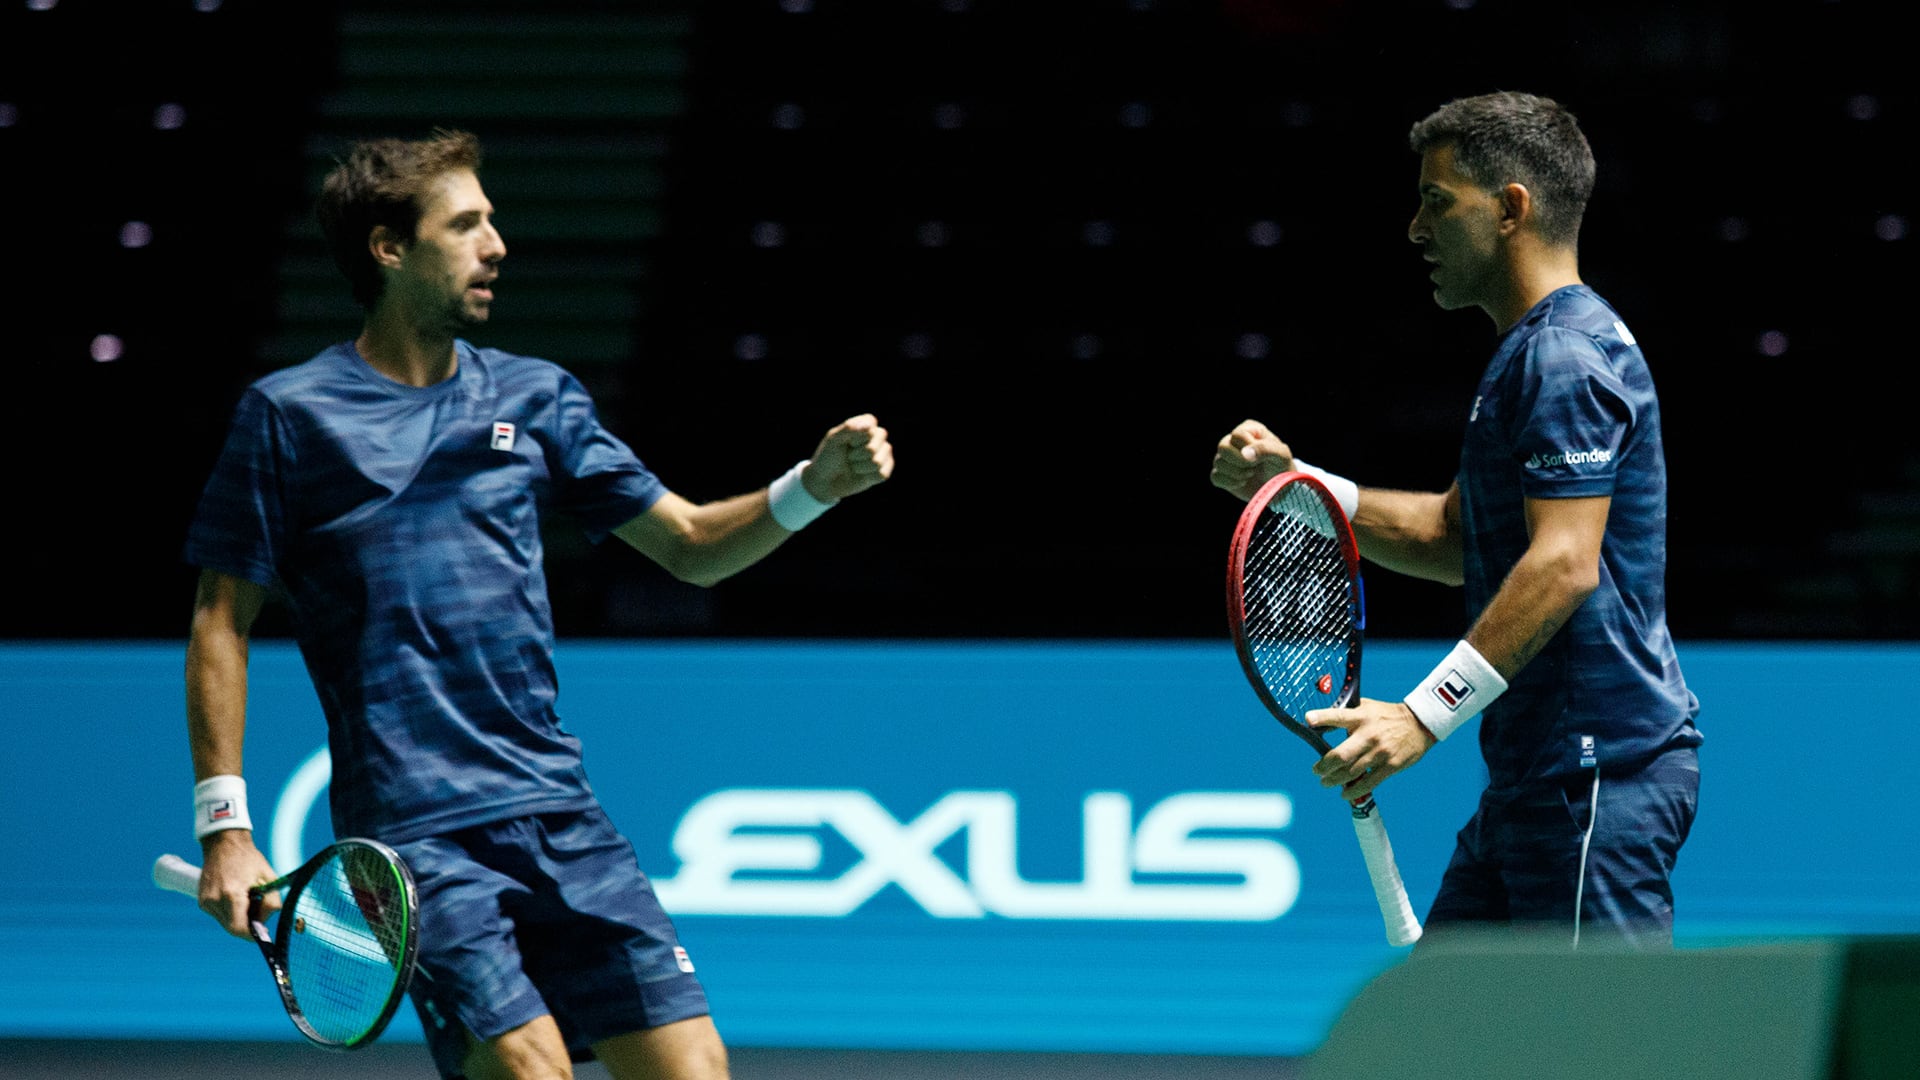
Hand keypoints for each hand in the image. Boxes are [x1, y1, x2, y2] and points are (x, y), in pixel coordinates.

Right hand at [198, 830, 280, 938]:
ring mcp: (206, 901)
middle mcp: (214, 900)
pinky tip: (236, 895)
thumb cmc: (249, 859)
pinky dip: (230, 911)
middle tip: (258, 911)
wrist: (224, 843)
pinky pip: (219, 915)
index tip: (262, 933)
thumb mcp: (268, 878)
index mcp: (231, 894)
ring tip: (247, 898)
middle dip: (247, 925)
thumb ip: (271, 902)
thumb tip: (265, 924)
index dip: (252, 934)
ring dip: (239, 918)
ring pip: (225, 923)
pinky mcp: (202, 901)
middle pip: (232, 928)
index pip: (238, 928)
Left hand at [803, 414, 893, 500]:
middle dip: (858, 452)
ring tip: (853, 466)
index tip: (848, 441)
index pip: (871, 423)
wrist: (826, 481)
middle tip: (849, 456)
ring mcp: (883, 454)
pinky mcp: (884, 471)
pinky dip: (866, 477)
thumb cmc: (829, 457)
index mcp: (865, 425)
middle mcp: (877, 438)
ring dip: (860, 466)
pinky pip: (881, 474)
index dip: (857, 435)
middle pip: (877, 442)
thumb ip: (849, 428)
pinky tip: (860, 475)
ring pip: (877, 461)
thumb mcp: (834, 439)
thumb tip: (869, 426)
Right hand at [1210, 419, 1294, 500]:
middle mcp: (1234, 440)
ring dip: (1237, 473)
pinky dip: (1230, 483)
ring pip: (1218, 462)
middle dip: (1239, 461)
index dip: (1248, 448)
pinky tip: (1243, 482)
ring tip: (1251, 474)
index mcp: (1249, 429)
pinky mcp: (1222, 473)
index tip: (1260, 458)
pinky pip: (1215, 477)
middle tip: (1253, 467)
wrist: (1279, 488)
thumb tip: (1245, 454)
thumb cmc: (1281, 466)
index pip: (1237, 435)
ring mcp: (1226, 457)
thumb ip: (1265, 449)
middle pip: (1222, 446)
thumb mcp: (1281, 454)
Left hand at [1305, 698, 1436, 800]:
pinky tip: (1344, 793)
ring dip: (1334, 780)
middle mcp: (1369, 735)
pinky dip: (1354, 790)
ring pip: (1351, 772)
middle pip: (1341, 755)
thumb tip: (1319, 722)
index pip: (1339, 716)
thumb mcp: (1367, 706)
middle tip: (1316, 770)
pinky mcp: (1391, 766)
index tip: (1308, 719)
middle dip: (1324, 766)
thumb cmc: (1387, 715)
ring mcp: (1380, 752)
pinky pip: (1369, 783)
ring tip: (1325, 782)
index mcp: (1361, 717)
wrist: (1420, 724)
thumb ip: (1346, 712)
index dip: (1322, 717)